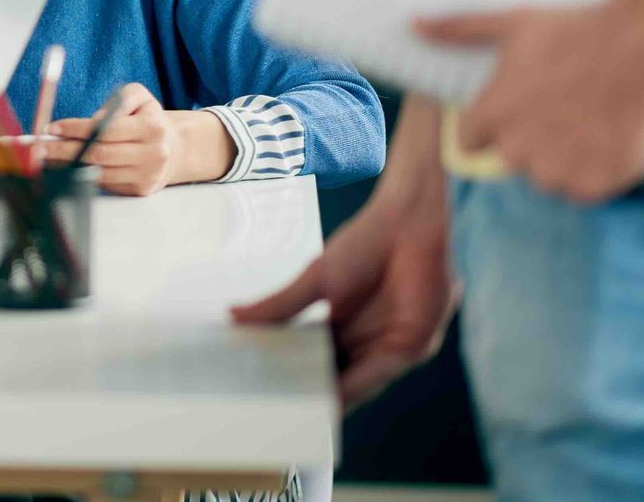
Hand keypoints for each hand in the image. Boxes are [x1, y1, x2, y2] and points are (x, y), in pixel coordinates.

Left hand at [41, 84, 232, 194]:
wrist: (173, 148)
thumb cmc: (147, 118)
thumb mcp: (138, 97)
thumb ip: (117, 101)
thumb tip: (92, 121)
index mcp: (151, 128)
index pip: (106, 130)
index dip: (76, 129)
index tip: (52, 128)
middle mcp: (152, 154)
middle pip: (99, 155)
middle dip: (64, 150)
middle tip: (39, 147)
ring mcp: (146, 175)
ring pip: (99, 172)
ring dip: (67, 165)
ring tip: (46, 157)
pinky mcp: (139, 190)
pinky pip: (105, 183)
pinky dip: (82, 175)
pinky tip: (65, 166)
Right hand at [232, 100, 457, 409]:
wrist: (410, 226)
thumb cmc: (364, 245)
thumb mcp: (314, 281)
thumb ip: (279, 306)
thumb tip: (233, 317)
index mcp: (337, 323)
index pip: (308, 357)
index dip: (287, 374)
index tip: (257, 389)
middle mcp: (360, 340)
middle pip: (328, 375)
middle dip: (304, 394)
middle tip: (270, 413)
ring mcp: (384, 347)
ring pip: (350, 384)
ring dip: (325, 401)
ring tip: (292, 418)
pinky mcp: (408, 350)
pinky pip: (374, 379)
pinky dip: (352, 393)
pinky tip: (328, 405)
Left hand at [416, 2, 643, 201]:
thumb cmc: (576, 32)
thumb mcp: (511, 23)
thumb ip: (457, 29)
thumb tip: (414, 24)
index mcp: (490, 115)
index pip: (471, 141)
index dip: (493, 125)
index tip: (520, 109)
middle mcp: (516, 148)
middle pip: (510, 159)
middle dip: (530, 141)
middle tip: (561, 111)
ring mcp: (555, 169)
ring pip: (547, 178)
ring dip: (561, 160)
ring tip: (586, 122)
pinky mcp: (592, 184)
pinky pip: (582, 191)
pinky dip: (593, 173)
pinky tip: (604, 139)